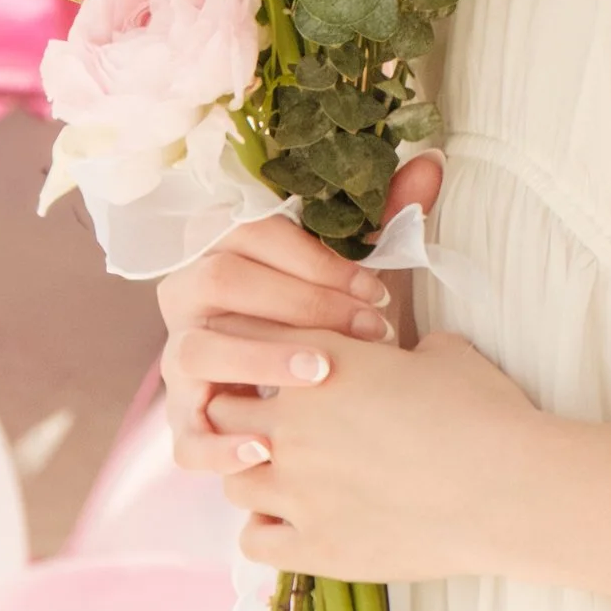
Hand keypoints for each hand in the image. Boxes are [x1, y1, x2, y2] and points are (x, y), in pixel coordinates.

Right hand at [158, 153, 440, 437]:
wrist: (300, 386)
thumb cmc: (325, 316)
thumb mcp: (353, 271)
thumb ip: (386, 215)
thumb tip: (431, 162)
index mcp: (220, 246)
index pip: (253, 232)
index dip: (316, 258)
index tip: (376, 287)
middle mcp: (186, 297)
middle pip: (222, 282)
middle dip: (301, 304)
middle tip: (371, 329)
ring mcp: (179, 359)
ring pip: (195, 350)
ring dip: (260, 360)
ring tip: (321, 373)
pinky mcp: (184, 420)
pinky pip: (184, 435)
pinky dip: (218, 444)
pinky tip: (265, 449)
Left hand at [205, 325, 549, 583]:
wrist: (507, 488)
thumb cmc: (483, 412)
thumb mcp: (443, 352)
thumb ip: (400, 347)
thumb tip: (401, 353)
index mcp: (320, 364)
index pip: (248, 343)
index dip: (256, 353)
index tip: (270, 367)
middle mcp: (294, 425)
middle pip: (223, 411)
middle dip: (242, 414)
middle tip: (274, 424)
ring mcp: (298, 490)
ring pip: (230, 479)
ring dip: (252, 472)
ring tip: (287, 475)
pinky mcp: (314, 547)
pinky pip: (252, 540)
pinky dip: (265, 530)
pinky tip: (294, 522)